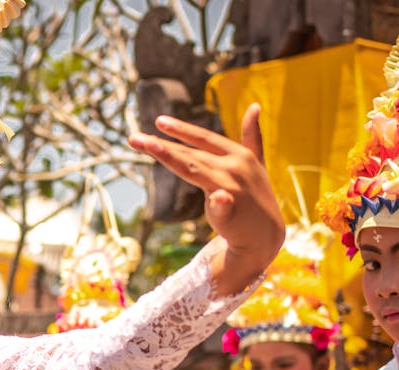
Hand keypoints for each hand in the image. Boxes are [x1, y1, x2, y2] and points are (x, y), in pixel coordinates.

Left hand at [128, 103, 283, 273]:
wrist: (264, 235)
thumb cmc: (254, 197)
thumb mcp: (256, 163)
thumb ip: (252, 137)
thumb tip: (255, 106)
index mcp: (239, 154)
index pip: (204, 138)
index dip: (182, 129)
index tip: (158, 121)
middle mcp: (235, 167)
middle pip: (191, 154)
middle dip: (161, 146)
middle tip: (134, 138)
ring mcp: (233, 189)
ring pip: (193, 169)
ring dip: (171, 157)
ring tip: (150, 146)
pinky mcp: (232, 212)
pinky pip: (223, 206)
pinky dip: (220, 203)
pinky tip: (219, 198)